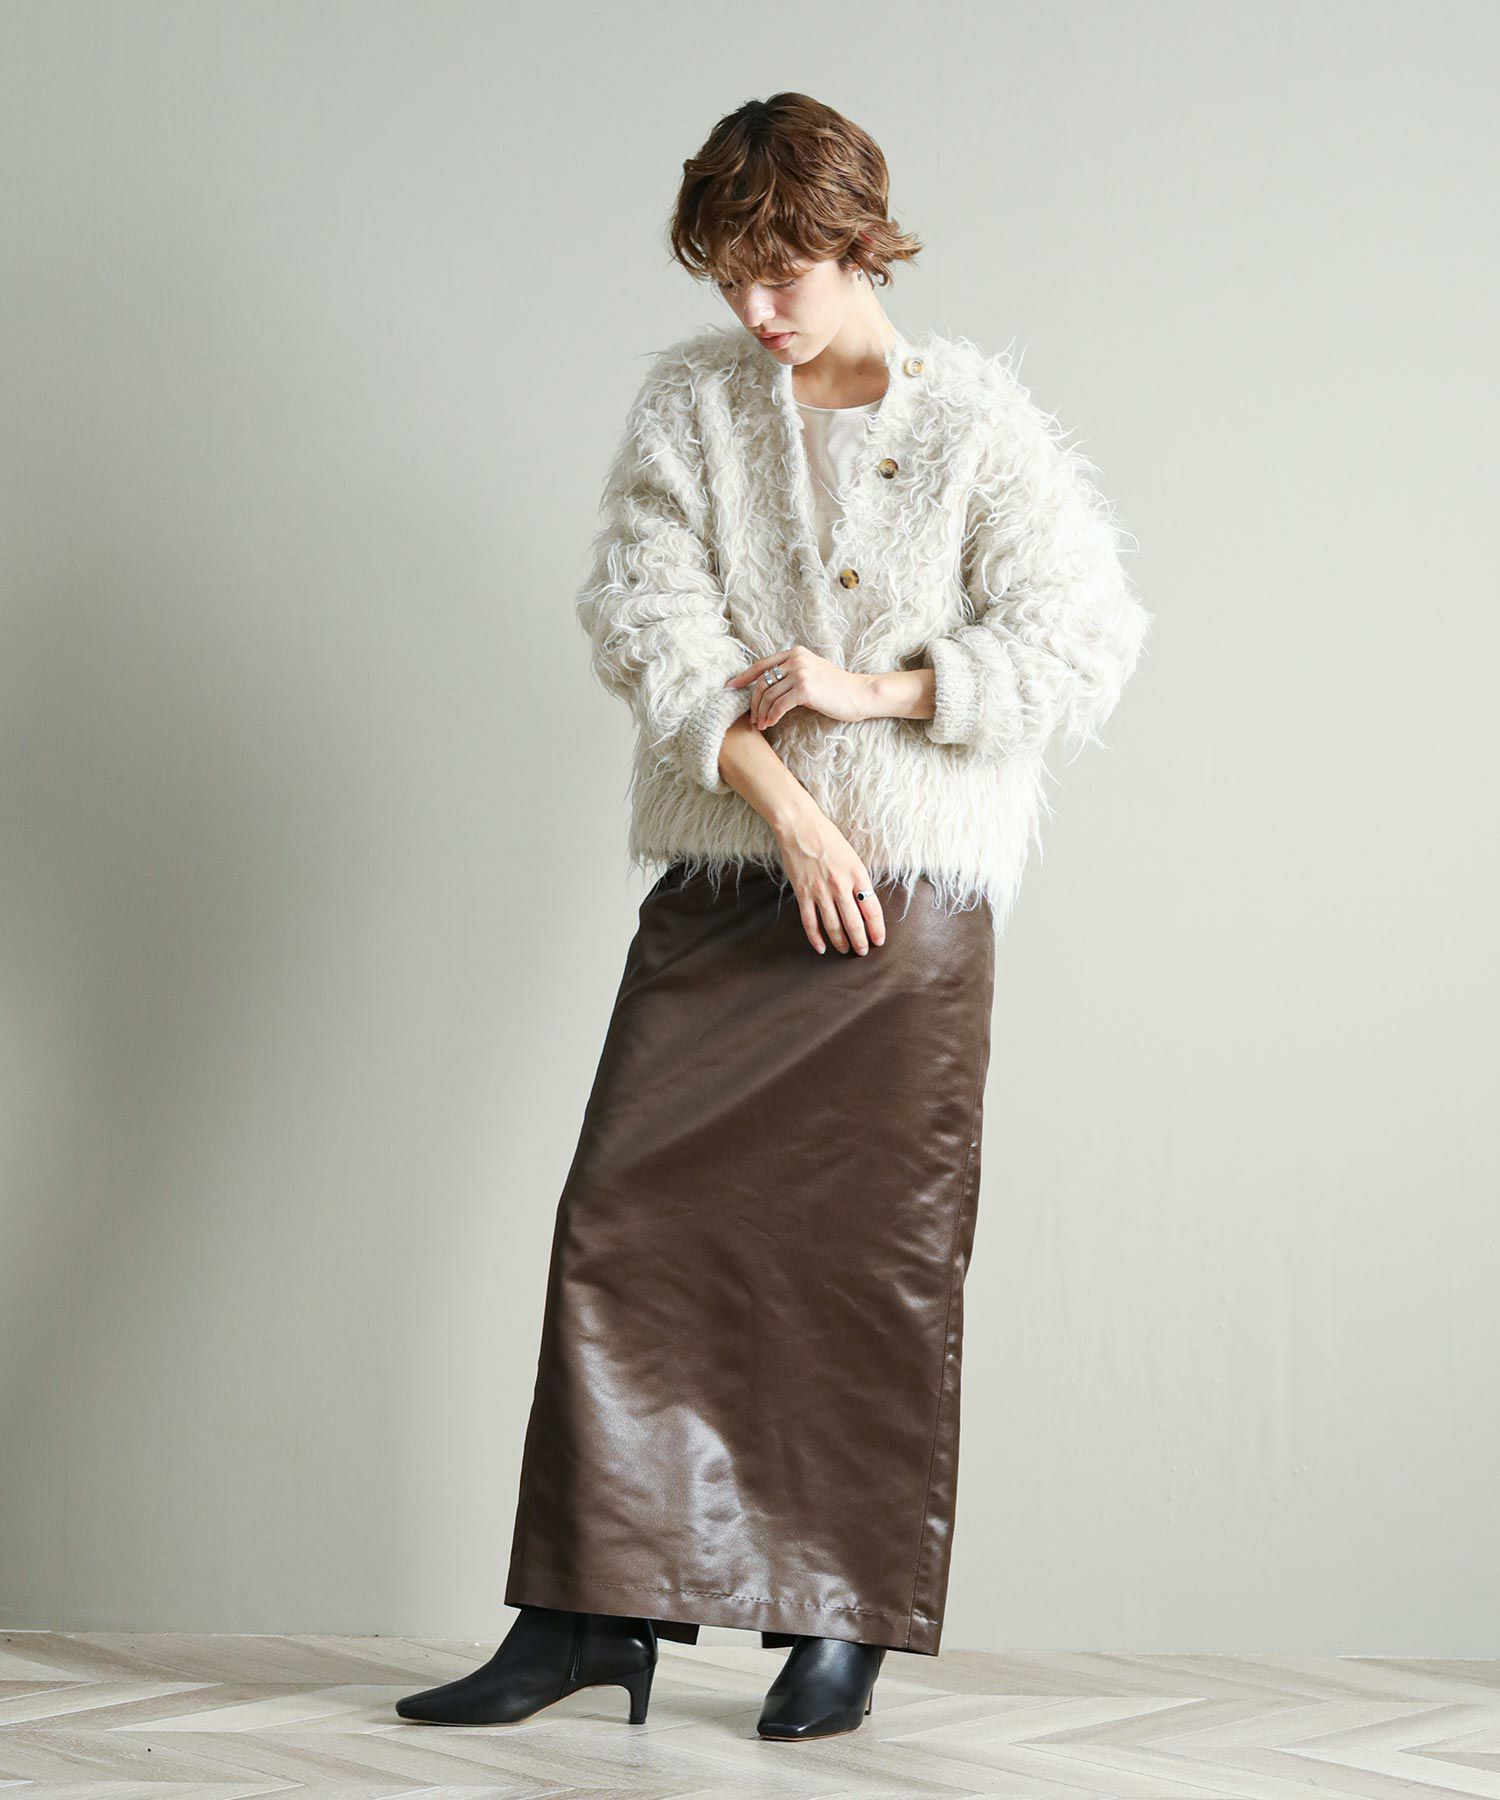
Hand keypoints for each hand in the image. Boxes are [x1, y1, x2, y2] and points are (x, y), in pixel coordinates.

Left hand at [726, 645, 874, 730]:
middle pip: (762, 682)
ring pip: (768, 695)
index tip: (730, 688)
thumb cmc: (836, 688)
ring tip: (761, 725)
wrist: (860, 694)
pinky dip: (772, 716)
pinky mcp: (805, 689)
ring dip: (761, 713)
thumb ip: (792, 673)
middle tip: (752, 719)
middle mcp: (795, 659)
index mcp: (795, 653)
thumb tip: (768, 687)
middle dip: (753, 703)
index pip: (761, 665)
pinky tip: (771, 724)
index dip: (743, 677)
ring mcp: (800, 673)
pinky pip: (779, 705)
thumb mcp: (811, 673)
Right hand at [774, 800, 885, 955]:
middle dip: (861, 941)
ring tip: (845, 951)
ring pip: (833, 926)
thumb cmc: (828, 838)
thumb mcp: (852, 857)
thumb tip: (864, 903)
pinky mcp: (803, 893)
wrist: (800, 827)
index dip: (877, 929)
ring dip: (841, 942)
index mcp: (857, 875)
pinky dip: (816, 938)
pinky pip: (810, 922)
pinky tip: (821, 948)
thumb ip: (858, 880)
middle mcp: (841, 886)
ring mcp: (820, 891)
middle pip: (854, 923)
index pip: (872, 910)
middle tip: (863, 951)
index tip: (879, 940)